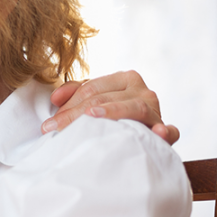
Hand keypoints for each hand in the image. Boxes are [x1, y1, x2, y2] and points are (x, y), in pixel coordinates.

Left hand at [42, 70, 179, 144]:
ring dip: (111, 112)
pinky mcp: (166, 130)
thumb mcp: (95, 100)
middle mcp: (141, 90)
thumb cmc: (113, 117)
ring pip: (130, 107)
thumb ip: (75, 93)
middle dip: (75, 114)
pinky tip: (157, 132)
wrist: (142, 137)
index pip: (90, 89)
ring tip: (92, 117)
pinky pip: (169, 131)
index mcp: (124, 79)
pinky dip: (164, 132)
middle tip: (53, 129)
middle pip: (103, 99)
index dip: (67, 106)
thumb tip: (55, 98)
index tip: (48, 125)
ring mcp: (155, 109)